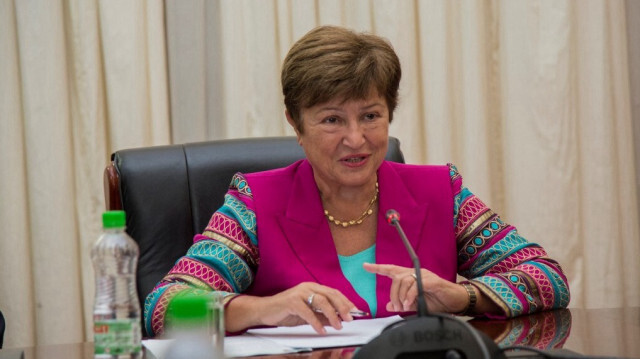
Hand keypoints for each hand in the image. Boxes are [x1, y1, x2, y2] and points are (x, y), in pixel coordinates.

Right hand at [233, 282, 357, 334]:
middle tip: (350, 319)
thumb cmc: (286, 311)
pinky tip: (321, 331)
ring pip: (321, 301)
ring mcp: (299, 293)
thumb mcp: (307, 315)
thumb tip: (338, 321)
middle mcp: (307, 287)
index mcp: (312, 287)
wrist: (264, 310)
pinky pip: (308, 312)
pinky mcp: (292, 301)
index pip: (333, 292)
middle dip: (342, 307)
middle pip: (330, 295)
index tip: (355, 312)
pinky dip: (316, 322)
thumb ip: (322, 316)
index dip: (345, 302)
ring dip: (332, 315)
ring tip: (338, 326)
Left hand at [363, 263, 467, 313]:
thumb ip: (402, 303)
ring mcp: (424, 275)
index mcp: (410, 277)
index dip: (377, 268)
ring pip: (404, 281)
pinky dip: (410, 296)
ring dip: (401, 297)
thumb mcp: (415, 304)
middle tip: (397, 307)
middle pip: (396, 279)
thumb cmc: (437, 301)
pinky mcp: (432, 280)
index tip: (365, 266)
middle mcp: (415, 272)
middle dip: (393, 295)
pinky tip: (410, 304)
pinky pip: (416, 285)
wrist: (455, 302)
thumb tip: (388, 305)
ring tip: (404, 307)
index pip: (391, 270)